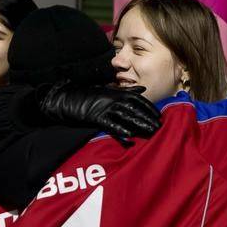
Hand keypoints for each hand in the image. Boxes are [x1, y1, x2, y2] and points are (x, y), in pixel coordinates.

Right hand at [38, 81, 160, 141]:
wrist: (68, 98)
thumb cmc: (90, 95)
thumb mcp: (111, 91)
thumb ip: (128, 92)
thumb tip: (143, 89)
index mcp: (118, 93)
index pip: (138, 100)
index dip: (149, 108)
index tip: (158, 116)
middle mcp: (114, 100)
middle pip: (135, 109)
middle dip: (147, 118)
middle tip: (159, 126)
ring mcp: (105, 108)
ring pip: (126, 117)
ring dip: (139, 124)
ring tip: (150, 131)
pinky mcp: (97, 117)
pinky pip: (110, 124)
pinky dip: (119, 130)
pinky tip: (129, 136)